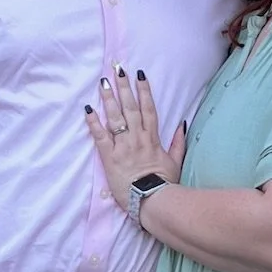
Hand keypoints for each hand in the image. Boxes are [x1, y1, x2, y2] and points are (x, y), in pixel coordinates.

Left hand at [85, 66, 183, 213]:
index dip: (144, 90)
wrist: (153, 201)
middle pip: (130, 108)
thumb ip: (178, 142)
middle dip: (124, 87)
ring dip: (109, 99)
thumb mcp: (175, 161)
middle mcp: (137, 138)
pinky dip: (94, 122)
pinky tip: (88, 109)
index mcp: (152, 138)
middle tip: (117, 70)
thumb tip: (182, 123)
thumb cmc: (165, 185)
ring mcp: (123, 147)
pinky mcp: (110, 157)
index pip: (148, 109)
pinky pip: (101, 136)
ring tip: (103, 83)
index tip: (139, 75)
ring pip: (115, 117)